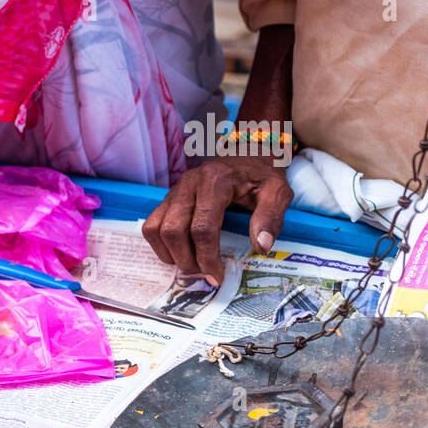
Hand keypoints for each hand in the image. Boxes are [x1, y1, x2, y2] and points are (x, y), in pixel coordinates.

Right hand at [142, 155, 293, 284]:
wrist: (246, 152)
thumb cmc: (261, 175)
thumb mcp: (277, 192)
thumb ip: (270, 217)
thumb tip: (261, 247)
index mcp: (215, 182)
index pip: (202, 228)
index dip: (207, 257)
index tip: (217, 275)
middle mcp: (188, 184)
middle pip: (174, 231)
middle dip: (187, 260)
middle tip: (203, 274)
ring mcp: (174, 191)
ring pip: (156, 229)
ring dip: (170, 254)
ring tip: (190, 265)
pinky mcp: (167, 198)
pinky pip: (150, 224)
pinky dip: (159, 244)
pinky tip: (177, 253)